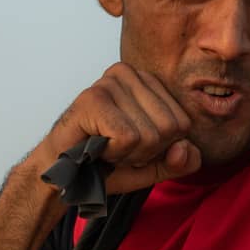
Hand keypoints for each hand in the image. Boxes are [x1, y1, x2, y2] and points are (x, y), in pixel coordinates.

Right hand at [32, 63, 200, 193]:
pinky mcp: (93, 98)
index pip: (183, 123)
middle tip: (117, 149)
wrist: (64, 175)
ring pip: (150, 135)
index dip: (161, 148)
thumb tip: (185, 149)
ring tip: (106, 147)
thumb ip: (182, 160)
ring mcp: (110, 83)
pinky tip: (96, 146)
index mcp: (149, 82)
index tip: (134, 147)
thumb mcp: (156, 165)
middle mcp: (130, 74)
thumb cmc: (108, 163)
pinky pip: (128, 137)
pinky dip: (114, 153)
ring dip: (128, 155)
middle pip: (170, 128)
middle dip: (146, 152)